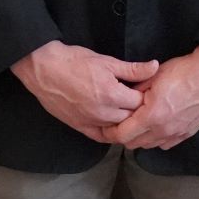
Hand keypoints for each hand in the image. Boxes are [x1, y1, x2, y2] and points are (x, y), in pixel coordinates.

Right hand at [11, 41, 158, 140]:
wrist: (44, 69)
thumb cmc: (75, 61)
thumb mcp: (107, 61)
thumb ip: (133, 68)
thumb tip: (155, 67)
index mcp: (112, 95)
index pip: (140, 103)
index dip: (146, 96)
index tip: (146, 91)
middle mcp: (102, 113)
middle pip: (130, 118)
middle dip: (138, 110)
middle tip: (139, 100)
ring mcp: (90, 122)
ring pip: (117, 129)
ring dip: (124, 121)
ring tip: (127, 110)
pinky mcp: (78, 127)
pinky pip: (99, 136)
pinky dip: (109, 133)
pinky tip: (114, 125)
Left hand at [106, 44, 198, 150]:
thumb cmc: (183, 71)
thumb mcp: (154, 76)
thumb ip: (135, 91)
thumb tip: (122, 99)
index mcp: (151, 115)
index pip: (121, 135)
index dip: (109, 132)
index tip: (105, 126)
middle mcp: (162, 130)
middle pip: (133, 144)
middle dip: (124, 135)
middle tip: (122, 122)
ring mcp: (176, 134)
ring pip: (149, 145)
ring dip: (140, 137)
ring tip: (140, 122)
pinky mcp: (187, 134)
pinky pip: (165, 143)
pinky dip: (157, 138)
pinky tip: (158, 125)